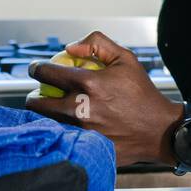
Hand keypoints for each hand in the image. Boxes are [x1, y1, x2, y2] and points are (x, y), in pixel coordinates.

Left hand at [25, 31, 182, 166]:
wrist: (158, 130)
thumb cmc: (142, 93)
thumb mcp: (126, 58)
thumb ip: (96, 44)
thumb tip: (69, 47)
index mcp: (89, 83)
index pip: (47, 72)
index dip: (36, 68)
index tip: (36, 68)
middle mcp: (80, 108)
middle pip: (37, 102)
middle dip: (33, 95)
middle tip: (38, 92)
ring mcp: (80, 131)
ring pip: (45, 122)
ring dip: (43, 114)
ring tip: (50, 108)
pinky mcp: (84, 146)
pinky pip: (60, 136)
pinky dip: (57, 129)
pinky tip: (63, 124)